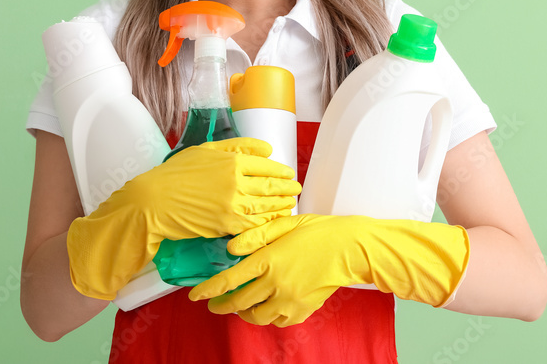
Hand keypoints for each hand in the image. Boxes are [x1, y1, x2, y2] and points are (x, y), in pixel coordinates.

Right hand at [133, 136, 301, 241]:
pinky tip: (275, 220)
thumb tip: (267, 149)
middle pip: (271, 186)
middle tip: (296, 189)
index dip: (280, 171)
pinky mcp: (228, 226)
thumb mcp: (206, 150)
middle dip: (287, 188)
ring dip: (282, 205)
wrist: (154, 200)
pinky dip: (269, 222)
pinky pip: (256, 224)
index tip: (288, 174)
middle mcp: (237, 182)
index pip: (266, 165)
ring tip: (290, 204)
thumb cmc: (177, 173)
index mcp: (232, 161)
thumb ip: (238, 147)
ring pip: (267, 206)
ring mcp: (233, 205)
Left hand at [187, 214, 469, 326]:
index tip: (195, 295)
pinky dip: (267, 316)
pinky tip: (265, 307)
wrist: (351, 249)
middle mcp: (277, 283)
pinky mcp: (304, 309)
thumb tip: (230, 247)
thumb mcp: (285, 224)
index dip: (208, 289)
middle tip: (213, 304)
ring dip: (243, 312)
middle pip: (239, 302)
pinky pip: (278, 320)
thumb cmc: (319, 231)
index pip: (230, 280)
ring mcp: (291, 299)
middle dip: (221, 305)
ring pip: (257, 316)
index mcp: (269, 259)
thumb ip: (255, 236)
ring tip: (239, 305)